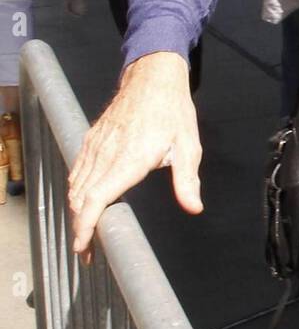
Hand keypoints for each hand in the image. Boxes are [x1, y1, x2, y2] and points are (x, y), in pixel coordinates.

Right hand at [68, 52, 202, 265]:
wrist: (152, 76)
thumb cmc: (172, 111)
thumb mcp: (188, 145)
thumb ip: (187, 180)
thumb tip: (194, 208)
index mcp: (129, 159)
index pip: (96, 198)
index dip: (85, 226)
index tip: (83, 247)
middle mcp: (106, 154)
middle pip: (81, 199)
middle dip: (80, 228)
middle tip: (88, 252)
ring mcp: (95, 145)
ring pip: (75, 186)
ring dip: (76, 212)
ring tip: (85, 233)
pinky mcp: (91, 139)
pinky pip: (77, 170)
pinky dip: (76, 190)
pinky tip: (84, 202)